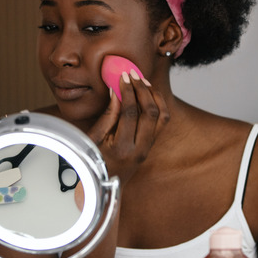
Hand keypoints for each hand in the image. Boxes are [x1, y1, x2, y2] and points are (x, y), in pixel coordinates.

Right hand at [87, 69, 168, 184]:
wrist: (104, 183)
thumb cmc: (94, 160)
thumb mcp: (94, 138)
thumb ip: (108, 115)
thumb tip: (116, 90)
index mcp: (123, 148)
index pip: (130, 113)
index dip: (128, 91)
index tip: (123, 77)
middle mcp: (140, 148)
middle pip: (150, 112)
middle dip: (142, 89)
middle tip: (133, 75)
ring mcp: (149, 148)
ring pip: (162, 116)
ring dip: (154, 95)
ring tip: (143, 81)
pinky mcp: (152, 145)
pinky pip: (163, 121)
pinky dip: (160, 104)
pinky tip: (150, 94)